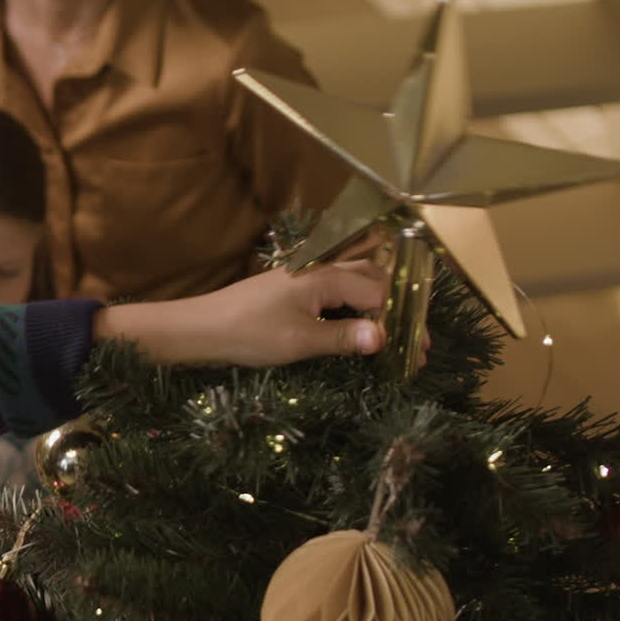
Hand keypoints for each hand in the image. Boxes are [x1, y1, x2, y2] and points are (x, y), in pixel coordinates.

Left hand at [93, 261, 386, 366]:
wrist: (201, 328)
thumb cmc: (250, 334)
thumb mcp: (300, 342)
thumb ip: (344, 338)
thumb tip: (384, 338)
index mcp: (326, 277)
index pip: (380, 295)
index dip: (403, 323)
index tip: (418, 351)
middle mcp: (321, 269)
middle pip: (374, 280)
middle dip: (398, 308)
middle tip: (414, 343)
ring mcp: (306, 276)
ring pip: (356, 281)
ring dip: (379, 304)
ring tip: (395, 332)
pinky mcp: (295, 288)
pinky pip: (338, 289)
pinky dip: (357, 305)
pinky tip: (360, 325)